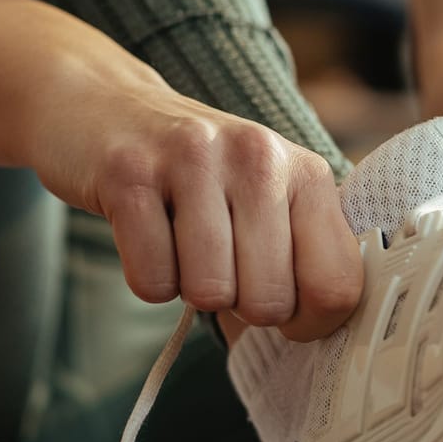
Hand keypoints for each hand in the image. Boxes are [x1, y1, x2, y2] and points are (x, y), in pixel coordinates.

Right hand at [26, 69, 361, 341]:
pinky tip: (149, 234)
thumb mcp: (270, 196)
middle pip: (269, 301)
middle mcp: (258, 157)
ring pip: (209, 293)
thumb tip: (324, 335)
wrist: (106, 106)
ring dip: (191, 288)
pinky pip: (152, 280)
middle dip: (240, 306)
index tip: (284, 312)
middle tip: (222, 263)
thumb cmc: (201, 174)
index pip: (336, 285)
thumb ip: (306, 255)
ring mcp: (193, 160)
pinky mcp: (129, 174)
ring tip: (184, 243)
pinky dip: (148, 278)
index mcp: (306, 172)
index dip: (309, 324)